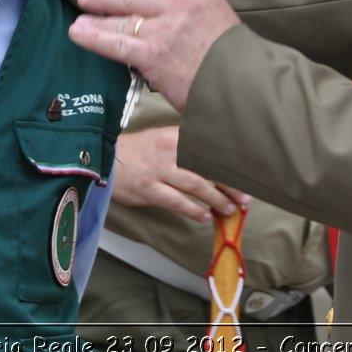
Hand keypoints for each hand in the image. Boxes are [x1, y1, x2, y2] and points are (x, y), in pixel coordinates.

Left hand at [69, 0, 239, 109]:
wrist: (246, 87)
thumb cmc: (236, 62)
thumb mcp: (220, 20)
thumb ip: (192, 12)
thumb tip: (164, 15)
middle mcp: (180, 4)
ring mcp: (165, 29)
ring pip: (121, 17)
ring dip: (95, 17)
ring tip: (79, 19)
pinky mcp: (153, 54)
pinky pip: (115, 42)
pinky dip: (93, 37)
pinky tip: (79, 33)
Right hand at [110, 127, 248, 220]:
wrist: (107, 160)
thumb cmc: (139, 151)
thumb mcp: (164, 138)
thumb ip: (187, 145)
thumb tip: (216, 159)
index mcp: (176, 135)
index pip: (209, 150)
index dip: (229, 165)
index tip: (245, 176)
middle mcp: (170, 150)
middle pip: (207, 168)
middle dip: (229, 185)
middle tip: (245, 198)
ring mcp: (159, 170)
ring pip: (195, 186)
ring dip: (215, 199)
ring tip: (229, 209)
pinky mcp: (149, 189)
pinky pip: (176, 202)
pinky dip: (193, 210)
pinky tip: (204, 216)